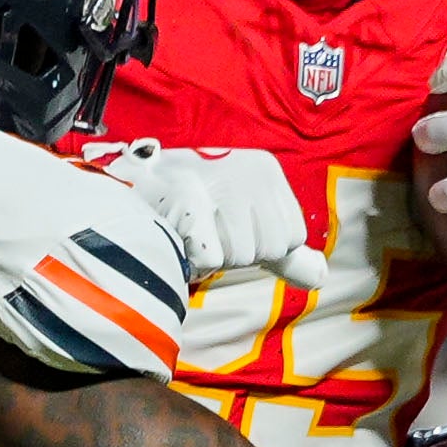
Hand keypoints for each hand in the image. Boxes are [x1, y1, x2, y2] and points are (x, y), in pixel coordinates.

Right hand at [87, 139, 326, 289]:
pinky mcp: (185, 193)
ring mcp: (216, 179)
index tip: (227, 225)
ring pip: (239, 256)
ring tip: (190, 229)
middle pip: (268, 249)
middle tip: (206, 228)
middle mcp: (247, 169)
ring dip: (211, 257)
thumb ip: (283, 253)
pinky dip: (192, 259)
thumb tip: (319, 277)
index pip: (291, 238)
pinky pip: (210, 257)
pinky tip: (177, 235)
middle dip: (235, 253)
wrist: (127, 186)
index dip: (259, 247)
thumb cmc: (189, 209)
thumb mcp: (245, 223)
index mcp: (267, 170)